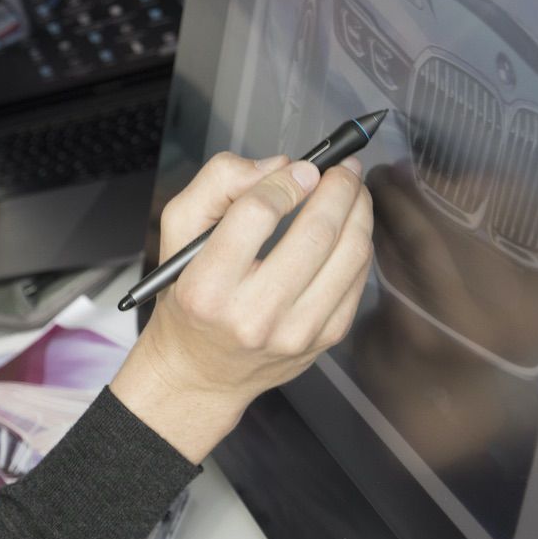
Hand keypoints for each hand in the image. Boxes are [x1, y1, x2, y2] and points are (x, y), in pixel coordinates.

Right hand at [110, 151, 373, 461]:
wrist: (200, 372)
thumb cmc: (189, 296)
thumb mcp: (177, 234)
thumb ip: (215, 184)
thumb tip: (279, 166)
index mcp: (206, 286)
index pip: (256, 213)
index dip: (286, 180)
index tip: (301, 167)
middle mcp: (251, 315)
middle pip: (315, 232)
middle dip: (338, 187)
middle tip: (342, 167)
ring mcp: (294, 332)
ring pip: (349, 254)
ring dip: (359, 210)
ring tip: (353, 190)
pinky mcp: (323, 340)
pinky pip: (358, 279)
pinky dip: (360, 244)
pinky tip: (349, 229)